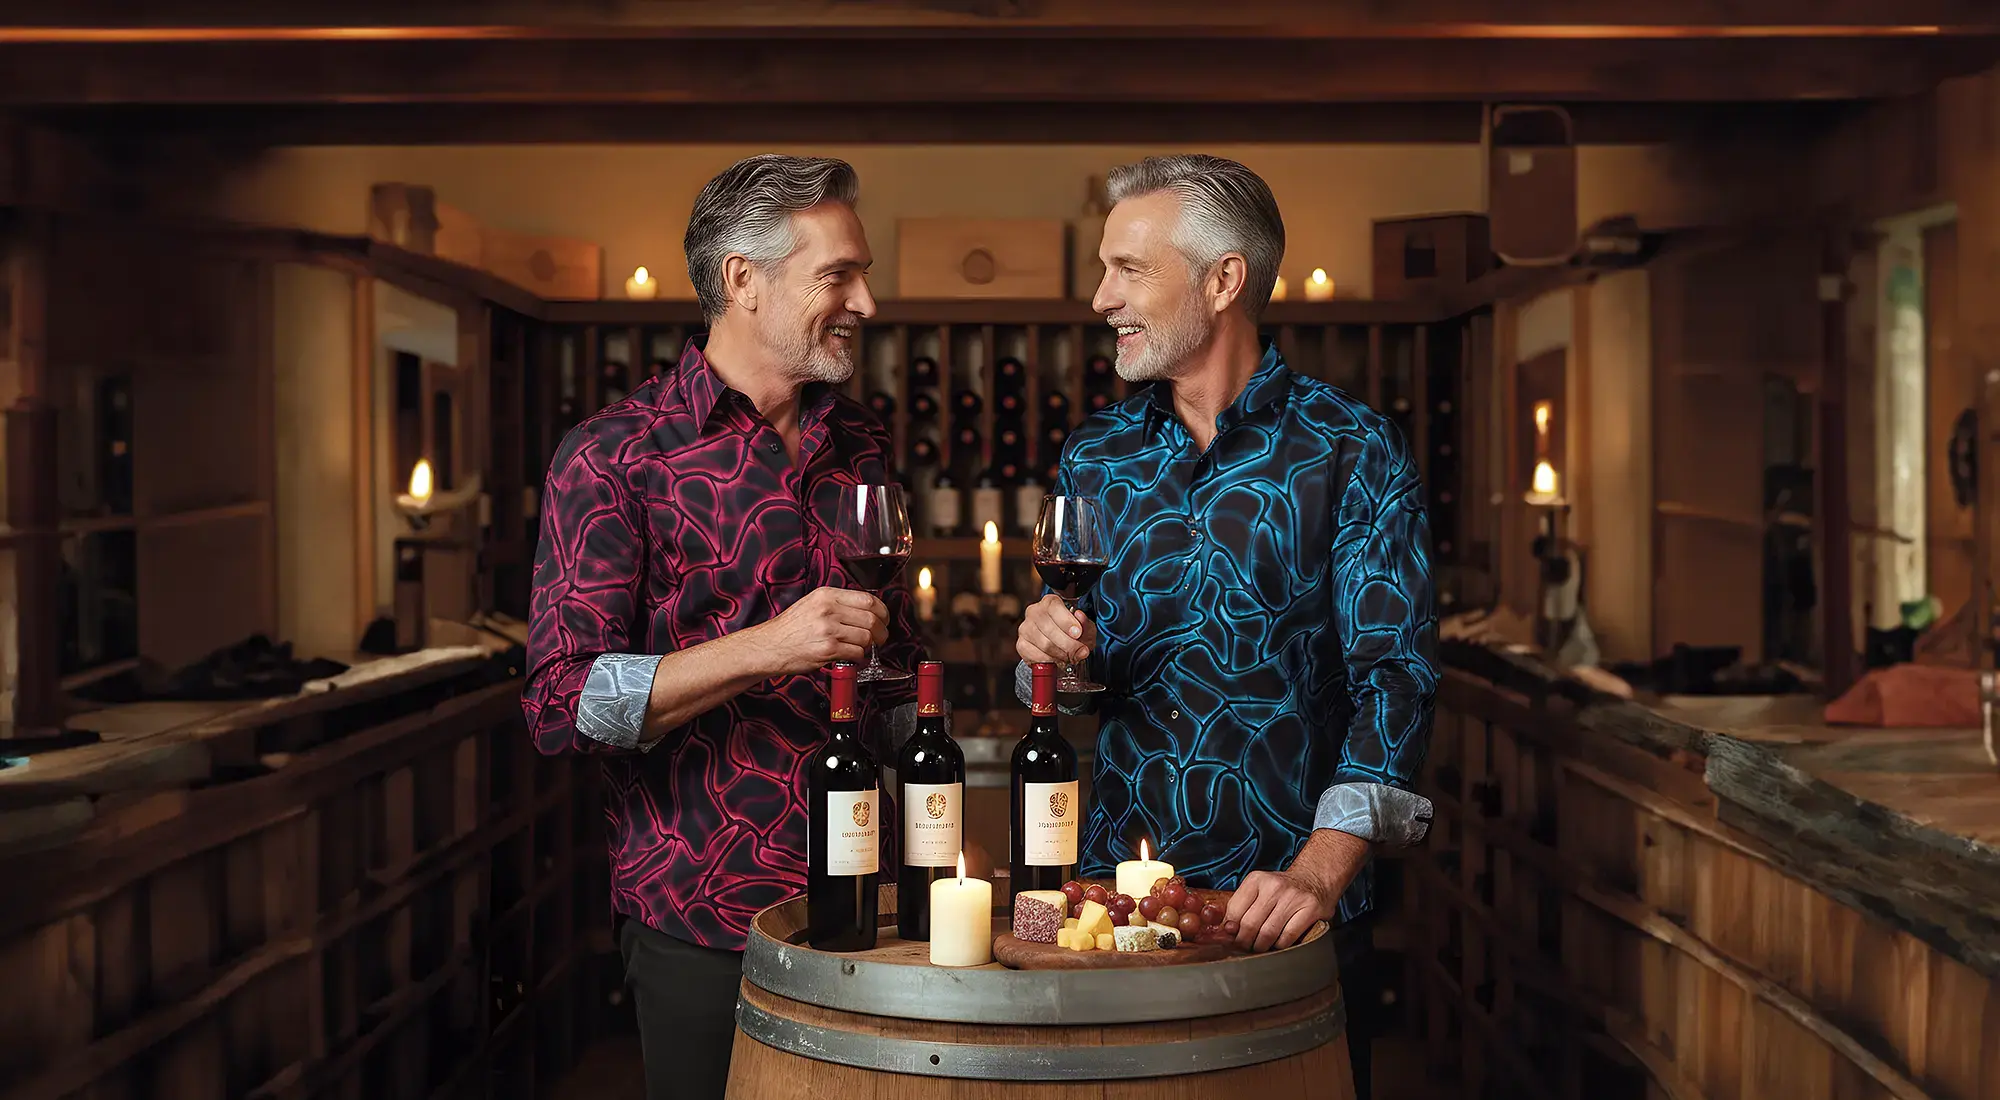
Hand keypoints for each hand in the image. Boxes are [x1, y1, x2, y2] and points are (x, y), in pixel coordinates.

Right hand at [756, 587, 888, 674]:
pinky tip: (852, 656)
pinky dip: (859, 657)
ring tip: (863, 649)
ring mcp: (828, 629)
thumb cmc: (790, 628)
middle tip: (880, 638)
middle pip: (871, 618)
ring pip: (866, 637)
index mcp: (827, 595)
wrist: (770, 646)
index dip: (882, 611)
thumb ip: (837, 603)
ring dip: (869, 646)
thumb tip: (865, 610)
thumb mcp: (812, 604)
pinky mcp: (828, 649)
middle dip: (881, 631)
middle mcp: (828, 609)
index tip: (883, 619)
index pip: (868, 599)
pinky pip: (856, 653)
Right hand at [1016, 593, 1094, 664]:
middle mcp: (1034, 612)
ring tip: (1070, 658)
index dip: (1067, 621)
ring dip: (1061, 654)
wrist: (1059, 646)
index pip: (1054, 608)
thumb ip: (1086, 624)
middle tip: (1079, 652)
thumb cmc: (1071, 633)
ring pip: (1044, 644)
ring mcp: (1025, 628)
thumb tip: (1080, 617)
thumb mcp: (1085, 628)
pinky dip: (1050, 661)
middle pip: (1049, 629)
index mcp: (1050, 602)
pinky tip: (1057, 660)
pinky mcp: (1021, 644)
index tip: (1077, 633)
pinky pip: (1035, 656)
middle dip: (1068, 644)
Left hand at [1224, 829, 1368, 951]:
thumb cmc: (1282, 890)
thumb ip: (1240, 907)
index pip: (1234, 911)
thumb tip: (1226, 931)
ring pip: (1268, 934)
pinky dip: (1280, 946)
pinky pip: (1287, 938)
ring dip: (1262, 946)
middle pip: (1250, 924)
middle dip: (1245, 942)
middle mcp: (1274, 886)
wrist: (1315, 879)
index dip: (1231, 930)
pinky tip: (1279, 942)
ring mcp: (1293, 897)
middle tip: (1246, 947)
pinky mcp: (1310, 909)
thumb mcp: (1258, 890)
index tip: (1233, 938)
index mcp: (1256, 879)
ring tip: (1261, 946)